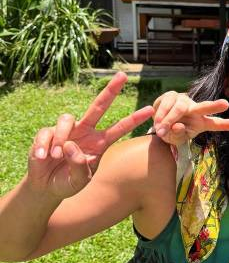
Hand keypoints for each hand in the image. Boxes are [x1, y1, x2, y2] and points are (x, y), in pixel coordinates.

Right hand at [27, 72, 153, 199]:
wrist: (45, 187)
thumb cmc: (68, 182)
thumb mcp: (80, 180)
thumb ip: (80, 166)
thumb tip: (71, 145)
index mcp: (99, 142)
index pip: (120, 128)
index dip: (134, 119)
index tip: (150, 109)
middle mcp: (86, 132)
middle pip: (99, 106)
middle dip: (111, 90)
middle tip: (123, 75)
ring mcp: (67, 131)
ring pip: (67, 119)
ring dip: (61, 139)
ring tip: (56, 157)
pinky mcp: (47, 133)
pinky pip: (47, 133)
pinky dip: (44, 146)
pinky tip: (43, 158)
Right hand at [152, 91, 228, 144]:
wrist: (158, 123)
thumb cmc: (172, 132)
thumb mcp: (176, 139)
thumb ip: (178, 135)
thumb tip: (178, 126)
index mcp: (201, 122)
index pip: (214, 123)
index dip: (225, 124)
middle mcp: (195, 110)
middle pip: (205, 107)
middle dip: (214, 106)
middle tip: (225, 104)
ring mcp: (184, 101)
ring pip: (180, 108)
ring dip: (169, 120)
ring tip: (161, 131)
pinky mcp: (171, 95)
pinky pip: (167, 104)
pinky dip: (161, 115)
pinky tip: (157, 122)